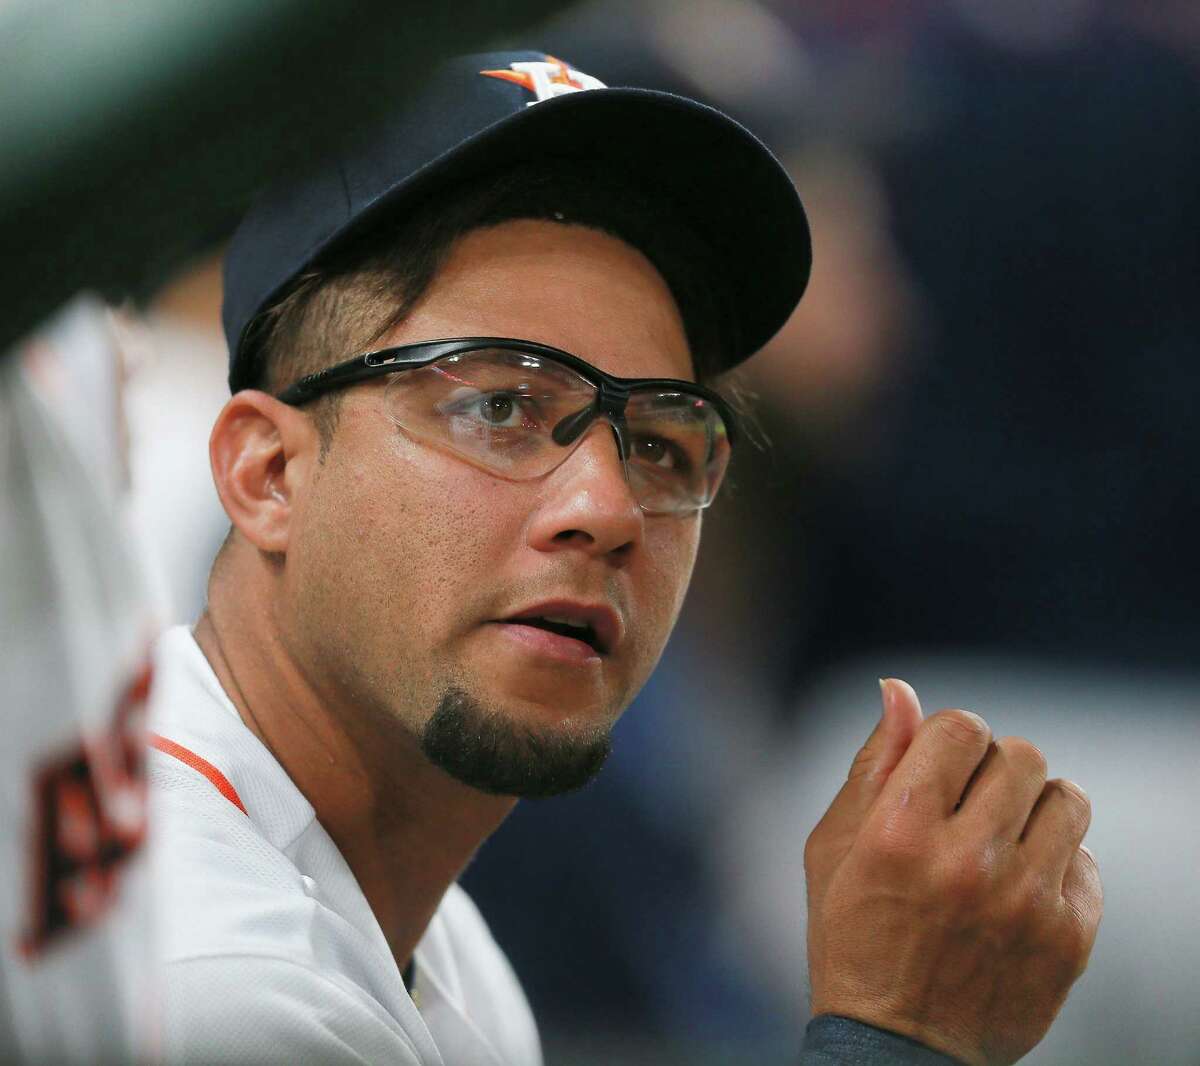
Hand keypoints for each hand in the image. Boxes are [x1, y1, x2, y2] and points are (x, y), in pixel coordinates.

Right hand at [804, 679, 1102, 1064]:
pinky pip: (1086, 861)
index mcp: (900, 831)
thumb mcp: (833, 846)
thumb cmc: (852, 936)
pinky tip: (1019, 888)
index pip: (961, 728)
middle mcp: (967, 861)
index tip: (942, 763)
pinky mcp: (1066, 940)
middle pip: (1022, 756)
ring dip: (1035, 808)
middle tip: (972, 805)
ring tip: (1004, 840)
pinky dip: (1056, 864)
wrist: (897, 1051)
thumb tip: (899, 690)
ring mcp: (1024, 903)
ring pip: (1067, 800)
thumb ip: (872, 763)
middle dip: (996, 768)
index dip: (952, 735)